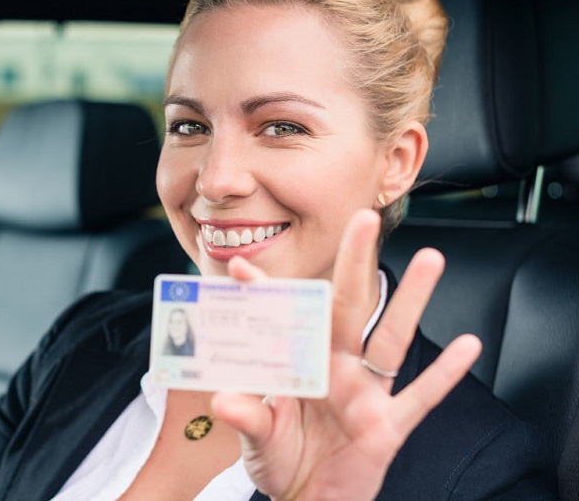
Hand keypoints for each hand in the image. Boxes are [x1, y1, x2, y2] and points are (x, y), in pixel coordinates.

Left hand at [211, 209, 481, 500]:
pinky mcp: (388, 426)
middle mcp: (335, 369)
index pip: (282, 320)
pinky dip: (444, 374)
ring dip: (412, 301)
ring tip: (431, 259)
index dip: (264, 293)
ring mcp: (365, 394)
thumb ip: (247, 417)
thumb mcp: (258, 439)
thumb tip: (222, 401)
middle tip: (363, 219)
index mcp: (299, 365)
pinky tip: (469, 346)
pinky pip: (420, 397)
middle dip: (354, 264)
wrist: (309, 500)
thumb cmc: (281, 461)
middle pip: (348, 308)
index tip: (239, 266)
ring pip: (391, 338)